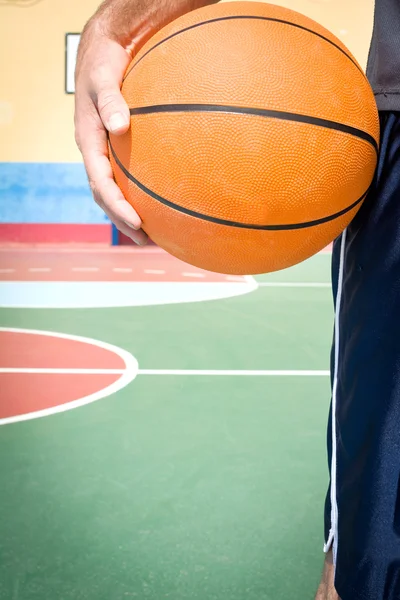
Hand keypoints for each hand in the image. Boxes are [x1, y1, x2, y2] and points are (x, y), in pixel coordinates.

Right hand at [74, 7, 149, 244]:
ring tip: (150, 234)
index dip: (116, 205)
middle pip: (105, 195)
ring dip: (128, 212)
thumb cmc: (103, 64)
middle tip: (144, 240)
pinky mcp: (116, 148)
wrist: (102, 53)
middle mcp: (95, 151)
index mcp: (88, 141)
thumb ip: (110, 101)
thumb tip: (120, 126)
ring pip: (113, 189)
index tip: (136, 222)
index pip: (100, 182)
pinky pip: (125, 175)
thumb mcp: (103, 77)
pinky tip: (159, 201)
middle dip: (122, 219)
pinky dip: (138, 192)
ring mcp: (105, 151)